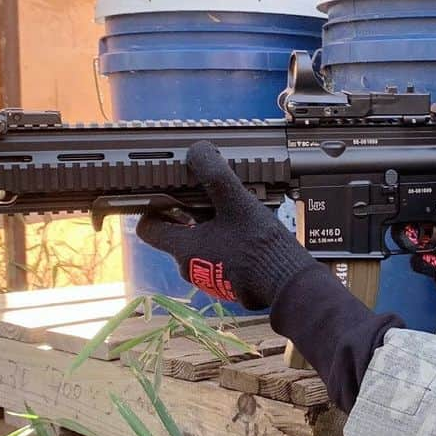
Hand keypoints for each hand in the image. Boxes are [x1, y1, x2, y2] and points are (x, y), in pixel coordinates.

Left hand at [135, 141, 316, 309]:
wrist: (286, 284)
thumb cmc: (259, 248)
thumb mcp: (236, 203)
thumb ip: (215, 175)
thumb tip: (198, 151)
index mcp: (184, 248)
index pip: (148, 228)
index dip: (152, 208)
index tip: (165, 194)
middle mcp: (192, 267)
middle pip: (178, 233)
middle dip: (190, 213)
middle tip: (207, 196)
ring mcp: (211, 277)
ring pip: (202, 244)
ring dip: (212, 227)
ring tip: (233, 212)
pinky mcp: (230, 282)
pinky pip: (221, 256)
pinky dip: (228, 242)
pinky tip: (247, 231)